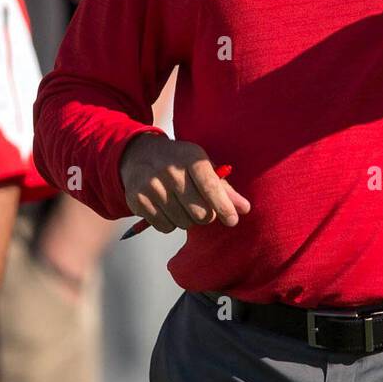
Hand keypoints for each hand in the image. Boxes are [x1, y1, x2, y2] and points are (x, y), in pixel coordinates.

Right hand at [119, 132, 250, 232]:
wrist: (139, 154)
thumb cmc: (180, 163)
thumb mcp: (202, 166)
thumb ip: (224, 188)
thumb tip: (245, 209)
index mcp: (190, 157)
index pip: (210, 186)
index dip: (224, 206)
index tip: (233, 220)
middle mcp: (170, 170)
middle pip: (199, 212)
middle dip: (206, 215)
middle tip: (201, 207)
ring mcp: (152, 185)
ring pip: (183, 222)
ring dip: (187, 219)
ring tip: (181, 203)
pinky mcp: (137, 200)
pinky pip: (165, 227)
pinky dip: (170, 223)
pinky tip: (167, 208)